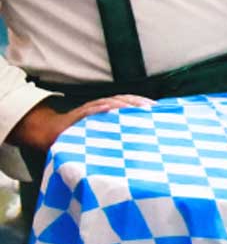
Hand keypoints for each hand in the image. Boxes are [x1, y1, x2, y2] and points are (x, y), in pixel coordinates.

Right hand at [9, 94, 153, 152]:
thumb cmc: (79, 136)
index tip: (160, 110)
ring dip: (124, 104)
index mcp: (109, 110)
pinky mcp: (77, 117)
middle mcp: (102, 106)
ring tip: (138, 108)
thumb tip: (139, 143)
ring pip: (110, 103)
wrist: (49, 133)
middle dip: (139, 103)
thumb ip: (116, 134)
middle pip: (124, 100)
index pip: (131, 103)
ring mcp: (89, 110)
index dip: (144, 104)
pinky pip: (89, 111)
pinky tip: (109, 109)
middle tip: (153, 109)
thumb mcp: (101, 134)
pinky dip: (100, 109)